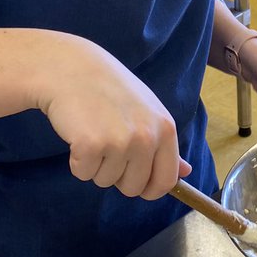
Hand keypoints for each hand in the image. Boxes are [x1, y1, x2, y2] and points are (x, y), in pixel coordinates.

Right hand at [34, 34, 189, 199]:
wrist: (70, 67)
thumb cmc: (109, 89)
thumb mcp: (146, 111)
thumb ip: (164, 144)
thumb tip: (185, 171)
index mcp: (165, 129)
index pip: (166, 180)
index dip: (149, 189)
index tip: (137, 183)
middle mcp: (146, 137)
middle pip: (133, 187)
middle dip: (117, 174)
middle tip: (107, 142)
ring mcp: (119, 142)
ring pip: (105, 181)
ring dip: (95, 164)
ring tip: (92, 130)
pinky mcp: (90, 146)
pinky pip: (83, 173)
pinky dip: (76, 160)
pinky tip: (78, 132)